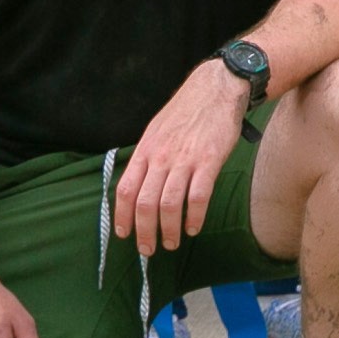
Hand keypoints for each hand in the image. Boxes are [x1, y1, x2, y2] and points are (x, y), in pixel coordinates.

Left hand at [111, 61, 250, 254]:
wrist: (216, 88)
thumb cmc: (186, 111)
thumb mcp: (156, 130)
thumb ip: (148, 157)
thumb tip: (138, 185)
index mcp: (145, 150)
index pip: (126, 190)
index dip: (122, 216)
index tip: (124, 235)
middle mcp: (161, 157)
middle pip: (145, 203)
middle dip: (144, 232)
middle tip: (149, 249)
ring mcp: (185, 159)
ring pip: (169, 204)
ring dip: (169, 230)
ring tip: (172, 243)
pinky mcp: (209, 160)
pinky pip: (198, 196)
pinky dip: (194, 217)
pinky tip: (194, 228)